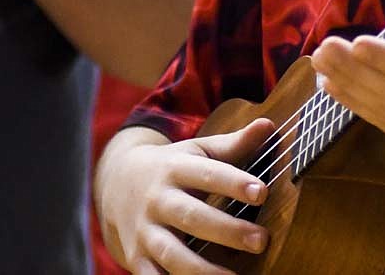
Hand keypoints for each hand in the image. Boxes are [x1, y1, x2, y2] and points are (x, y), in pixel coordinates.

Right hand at [99, 120, 274, 274]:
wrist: (115, 182)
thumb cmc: (172, 166)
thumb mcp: (198, 150)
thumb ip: (234, 143)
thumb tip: (268, 124)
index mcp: (176, 167)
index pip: (208, 174)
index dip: (235, 183)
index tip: (262, 192)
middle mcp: (158, 199)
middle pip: (192, 216)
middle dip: (227, 230)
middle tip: (262, 240)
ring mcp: (144, 231)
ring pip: (172, 253)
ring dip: (203, 270)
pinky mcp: (135, 258)